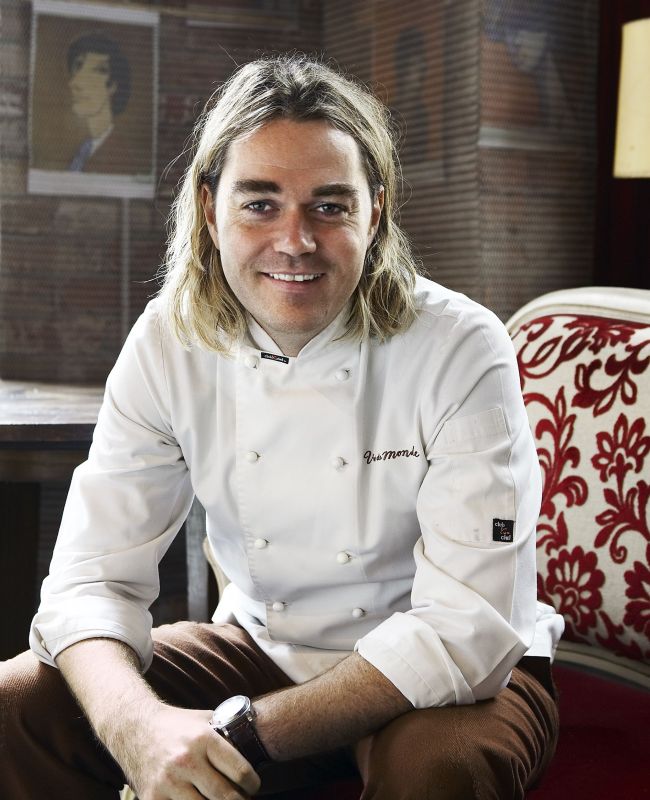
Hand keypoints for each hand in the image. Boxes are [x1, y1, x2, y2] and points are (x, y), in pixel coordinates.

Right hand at [126, 705, 260, 799]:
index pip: (240, 771)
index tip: (252, 786)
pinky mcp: (152, 799)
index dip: (252, 784)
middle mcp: (186, 760)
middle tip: (242, 799)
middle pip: (225, 797)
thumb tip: (255, 744)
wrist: (134, 728)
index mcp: (203, 739)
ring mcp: (168, 782)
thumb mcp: (204, 720)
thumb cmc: (176, 725)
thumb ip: (227, 734)